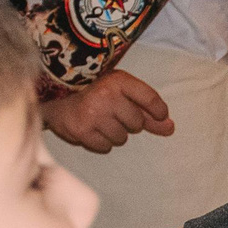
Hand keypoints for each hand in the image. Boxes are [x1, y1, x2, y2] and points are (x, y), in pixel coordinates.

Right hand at [42, 70, 173, 152]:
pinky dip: (101, 142)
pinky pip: (106, 147)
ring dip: (114, 134)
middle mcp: (106, 96)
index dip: (158, 111)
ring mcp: (93, 114)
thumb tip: (170, 128)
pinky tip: (92, 129)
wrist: (56, 98)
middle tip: (112, 113)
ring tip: (100, 120)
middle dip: (129, 123)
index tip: (159, 116)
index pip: (150, 99)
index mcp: (118, 80)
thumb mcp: (121, 93)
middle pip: (137, 124)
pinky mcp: (82, 131)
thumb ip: (147, 111)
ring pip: (122, 138)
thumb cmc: (96, 95)